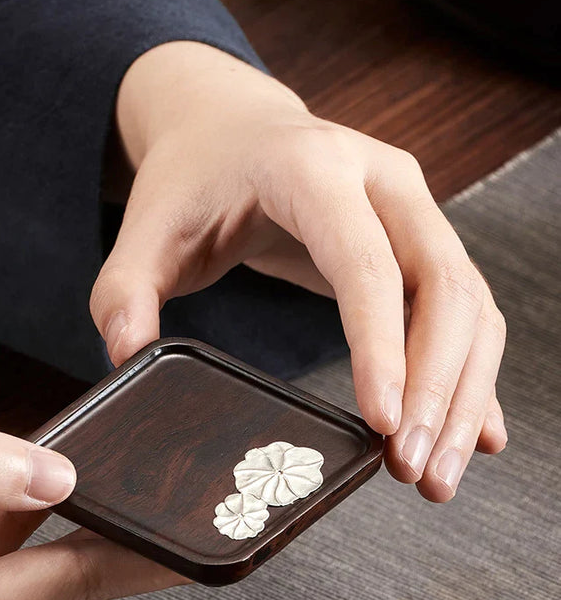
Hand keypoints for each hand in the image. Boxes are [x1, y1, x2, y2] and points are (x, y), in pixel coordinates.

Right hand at [0, 408, 182, 599]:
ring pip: (17, 593)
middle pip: (54, 598)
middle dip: (111, 554)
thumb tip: (52, 475)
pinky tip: (28, 499)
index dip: (136, 558)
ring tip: (106, 498)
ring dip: (62, 542)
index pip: (66, 585)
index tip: (187, 546)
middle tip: (161, 520)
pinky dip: (9, 541)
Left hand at [91, 41, 506, 503]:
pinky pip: (463, 307)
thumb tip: (127, 357)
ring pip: (469, 303)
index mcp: (312, 169)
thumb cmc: (194, 175)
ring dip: (464, 392)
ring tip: (437, 472)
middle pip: (442, 286)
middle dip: (436, 386)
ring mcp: (410, 204)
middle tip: (412, 470)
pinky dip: (470, 371)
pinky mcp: (418, 236)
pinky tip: (474, 430)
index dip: (379, 346)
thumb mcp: (148, 226)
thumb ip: (125, 289)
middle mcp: (381, 178)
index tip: (383, 423)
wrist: (231, 127)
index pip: (364, 263)